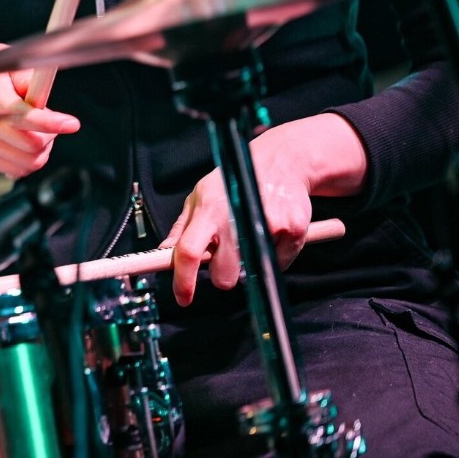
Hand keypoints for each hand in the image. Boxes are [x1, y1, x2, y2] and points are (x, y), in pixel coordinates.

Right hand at [0, 44, 79, 178]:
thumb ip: (28, 78)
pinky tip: (22, 142)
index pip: (25, 118)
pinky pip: (18, 170)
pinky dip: (28, 159)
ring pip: (29, 162)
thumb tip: (46, 94)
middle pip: (33, 145)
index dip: (53, 123)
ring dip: (41, 149)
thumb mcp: (3, 63)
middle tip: (48, 123)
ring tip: (35, 132)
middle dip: (49, 135)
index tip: (72, 123)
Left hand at [162, 113, 367, 306]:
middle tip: (226, 259)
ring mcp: (268, 224)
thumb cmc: (234, 182)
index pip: (189, 251)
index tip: (183, 297)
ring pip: (253, 272)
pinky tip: (270, 231)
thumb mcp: (201, 196)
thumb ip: (183, 227)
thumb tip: (164, 252)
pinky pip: (279, 263)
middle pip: (224, 276)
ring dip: (249, 262)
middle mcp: (236, 218)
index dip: (183, 280)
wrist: (281, 161)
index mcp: (208, 210)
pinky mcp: (294, 230)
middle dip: (223, 276)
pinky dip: (273, 255)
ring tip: (249, 235)